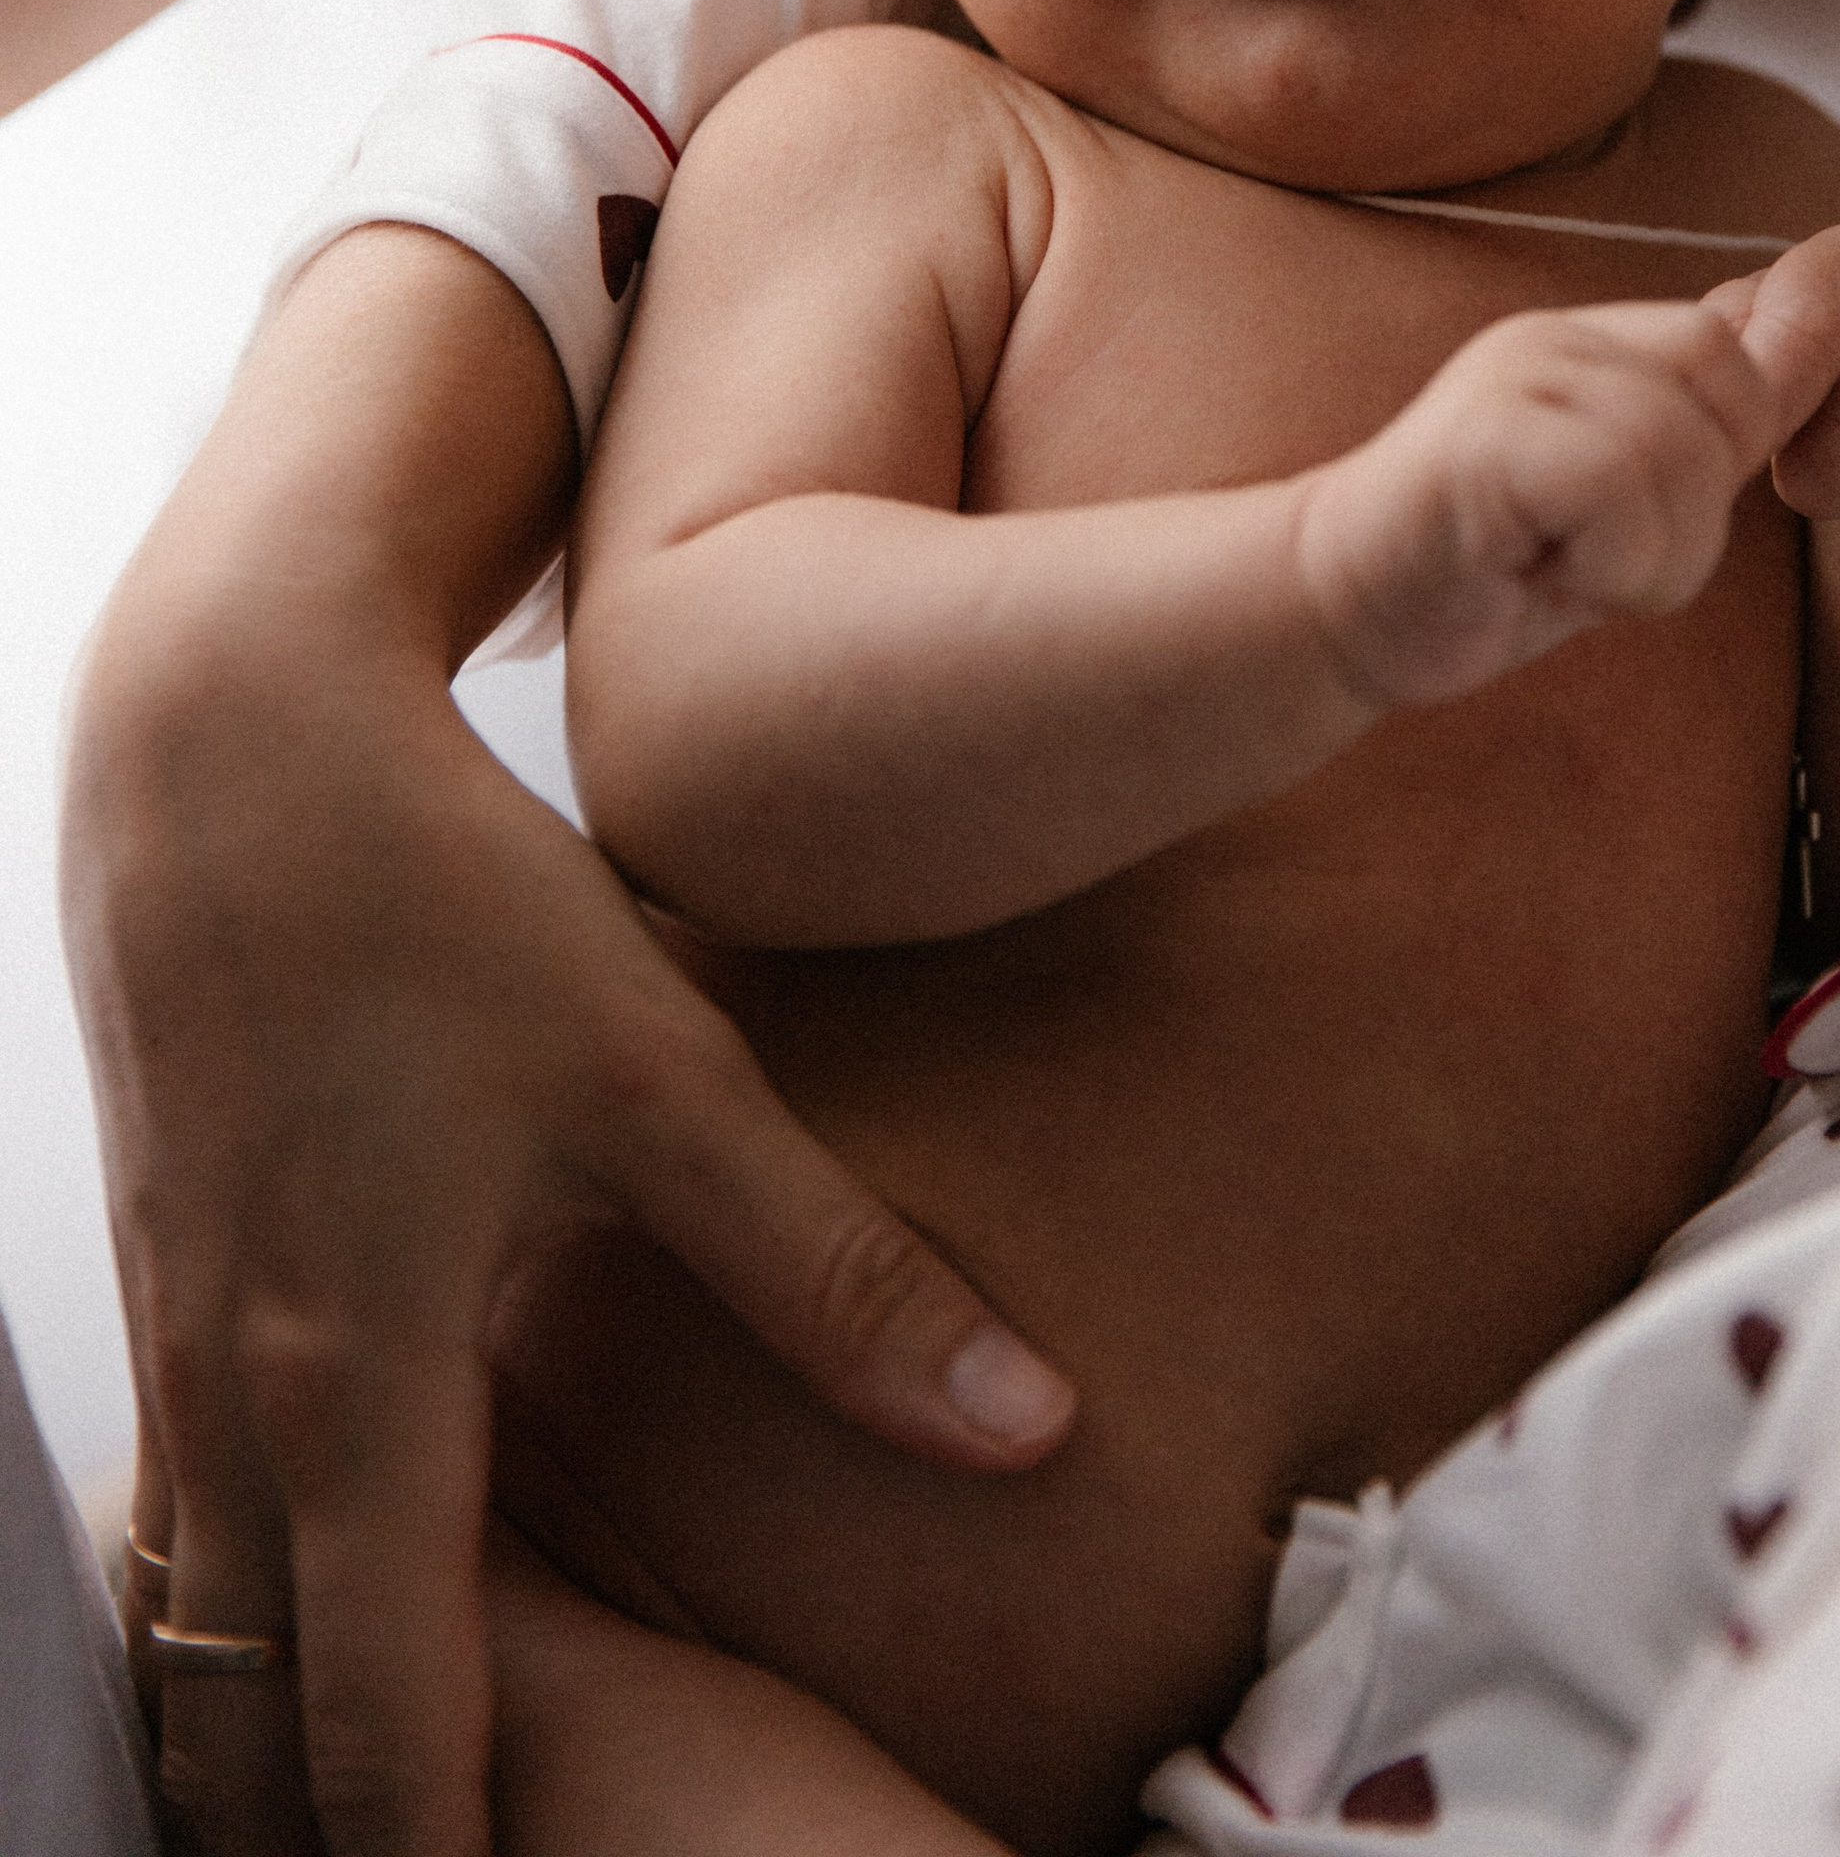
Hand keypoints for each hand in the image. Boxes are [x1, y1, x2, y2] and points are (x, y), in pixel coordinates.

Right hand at [64, 231, 1073, 1856]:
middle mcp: (244, 1399)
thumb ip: (841, 1281)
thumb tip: (1031, 1432)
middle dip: (316, 1840)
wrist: (234, 735)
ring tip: (340, 1833)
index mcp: (367, 1393)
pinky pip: (169, 1513)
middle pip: (244, 1722)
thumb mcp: (667, 1084)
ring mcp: (178, 1339)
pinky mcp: (165, 1265)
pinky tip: (282, 1634)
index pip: (388, 1729)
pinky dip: (214, 1614)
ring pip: (188, 1626)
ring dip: (253, 1738)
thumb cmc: (449, 900)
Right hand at [1295, 299, 1781, 709]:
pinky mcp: (1477, 443)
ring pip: (1679, 450)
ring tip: (1567, 572)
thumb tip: (1796, 366)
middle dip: (1699, 515)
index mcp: (1591, 343)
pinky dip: (1607, 565)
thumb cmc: (1483, 569)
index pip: (1737, 354)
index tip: (1651, 524)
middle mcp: (1554, 340)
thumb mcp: (1612, 498)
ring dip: (1650, 558)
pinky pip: (1613, 486)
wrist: (1337, 613)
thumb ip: (1688, 439)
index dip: (1733, 452)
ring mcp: (1511, 381)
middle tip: (1606, 562)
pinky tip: (1541, 578)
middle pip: (1730, 396)